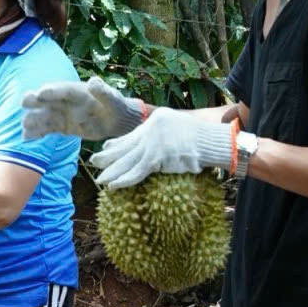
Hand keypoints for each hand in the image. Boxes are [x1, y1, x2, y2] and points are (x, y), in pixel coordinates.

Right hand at [20, 78, 146, 141]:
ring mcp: (61, 114)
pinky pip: (46, 129)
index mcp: (77, 91)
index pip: (62, 89)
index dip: (52, 91)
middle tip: (25, 102)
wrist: (115, 121)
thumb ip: (103, 92)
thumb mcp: (112, 99)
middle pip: (46, 99)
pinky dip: (36, 133)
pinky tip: (26, 138)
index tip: (40, 93)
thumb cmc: (115, 106)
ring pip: (43, 116)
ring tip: (24, 125)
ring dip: (33, 119)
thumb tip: (93, 81)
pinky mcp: (61, 126)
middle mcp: (65, 101)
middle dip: (35, 100)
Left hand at [89, 108, 233, 188]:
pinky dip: (125, 180)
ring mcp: (154, 144)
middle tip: (94, 162)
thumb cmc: (200, 137)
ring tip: (99, 179)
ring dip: (112, 172)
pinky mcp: (158, 158)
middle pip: (126, 147)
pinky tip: (113, 185)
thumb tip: (145, 143)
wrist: (213, 141)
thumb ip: (159, 133)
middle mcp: (151, 130)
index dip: (117, 143)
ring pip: (128, 161)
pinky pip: (137, 172)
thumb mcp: (176, 127)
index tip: (104, 148)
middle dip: (108, 157)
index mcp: (155, 121)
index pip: (132, 134)